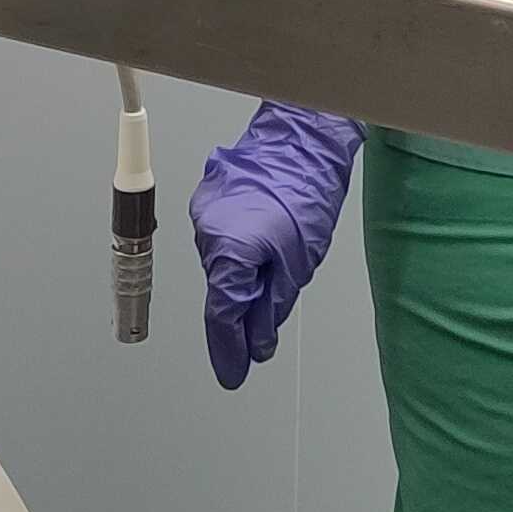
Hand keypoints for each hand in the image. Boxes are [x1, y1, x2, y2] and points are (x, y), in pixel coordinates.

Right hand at [191, 102, 363, 388]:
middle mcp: (207, 233)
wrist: (302, 136)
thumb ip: (272, 308)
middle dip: (241, 313)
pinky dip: (241, 251)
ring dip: (244, 278)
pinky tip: (266, 245)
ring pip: (223, 263)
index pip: (223, 314)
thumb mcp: (298, 263)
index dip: (228, 350)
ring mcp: (205, 212)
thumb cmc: (306, 192)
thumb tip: (258, 342)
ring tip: (277, 272)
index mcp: (227, 252)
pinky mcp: (211, 198)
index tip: (233, 374)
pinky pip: (223, 238)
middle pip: (222, 288)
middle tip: (259, 337)